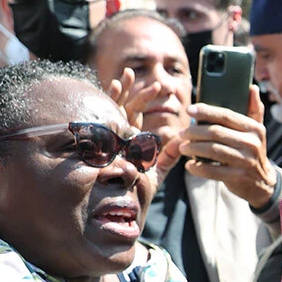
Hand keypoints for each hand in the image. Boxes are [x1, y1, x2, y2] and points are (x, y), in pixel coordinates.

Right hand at [105, 68, 180, 187]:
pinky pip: (101, 121)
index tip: (158, 86)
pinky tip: (113, 88)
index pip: (138, 114)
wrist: (123, 207)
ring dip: (119, 93)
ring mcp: (109, 140)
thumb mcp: (158, 171)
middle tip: (134, 74)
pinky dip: (107, 104)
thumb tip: (180, 135)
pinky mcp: (101, 144)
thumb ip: (169, 155)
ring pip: (113, 111)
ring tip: (125, 76)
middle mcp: (119, 137)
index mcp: (132, 140)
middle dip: (133, 92)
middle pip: (126, 109)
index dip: (146, 99)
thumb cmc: (139, 191)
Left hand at [181, 86, 276, 207]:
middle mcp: (252, 143)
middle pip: (216, 133)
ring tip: (182, 147)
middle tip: (181, 133)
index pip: (227, 116)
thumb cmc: (253, 151)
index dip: (206, 111)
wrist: (263, 182)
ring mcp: (245, 161)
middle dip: (195, 132)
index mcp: (254, 128)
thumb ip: (253, 109)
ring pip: (213, 150)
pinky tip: (190, 165)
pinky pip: (212, 171)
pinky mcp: (238, 177)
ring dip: (193, 148)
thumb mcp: (257, 130)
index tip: (190, 109)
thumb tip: (252, 87)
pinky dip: (198, 168)